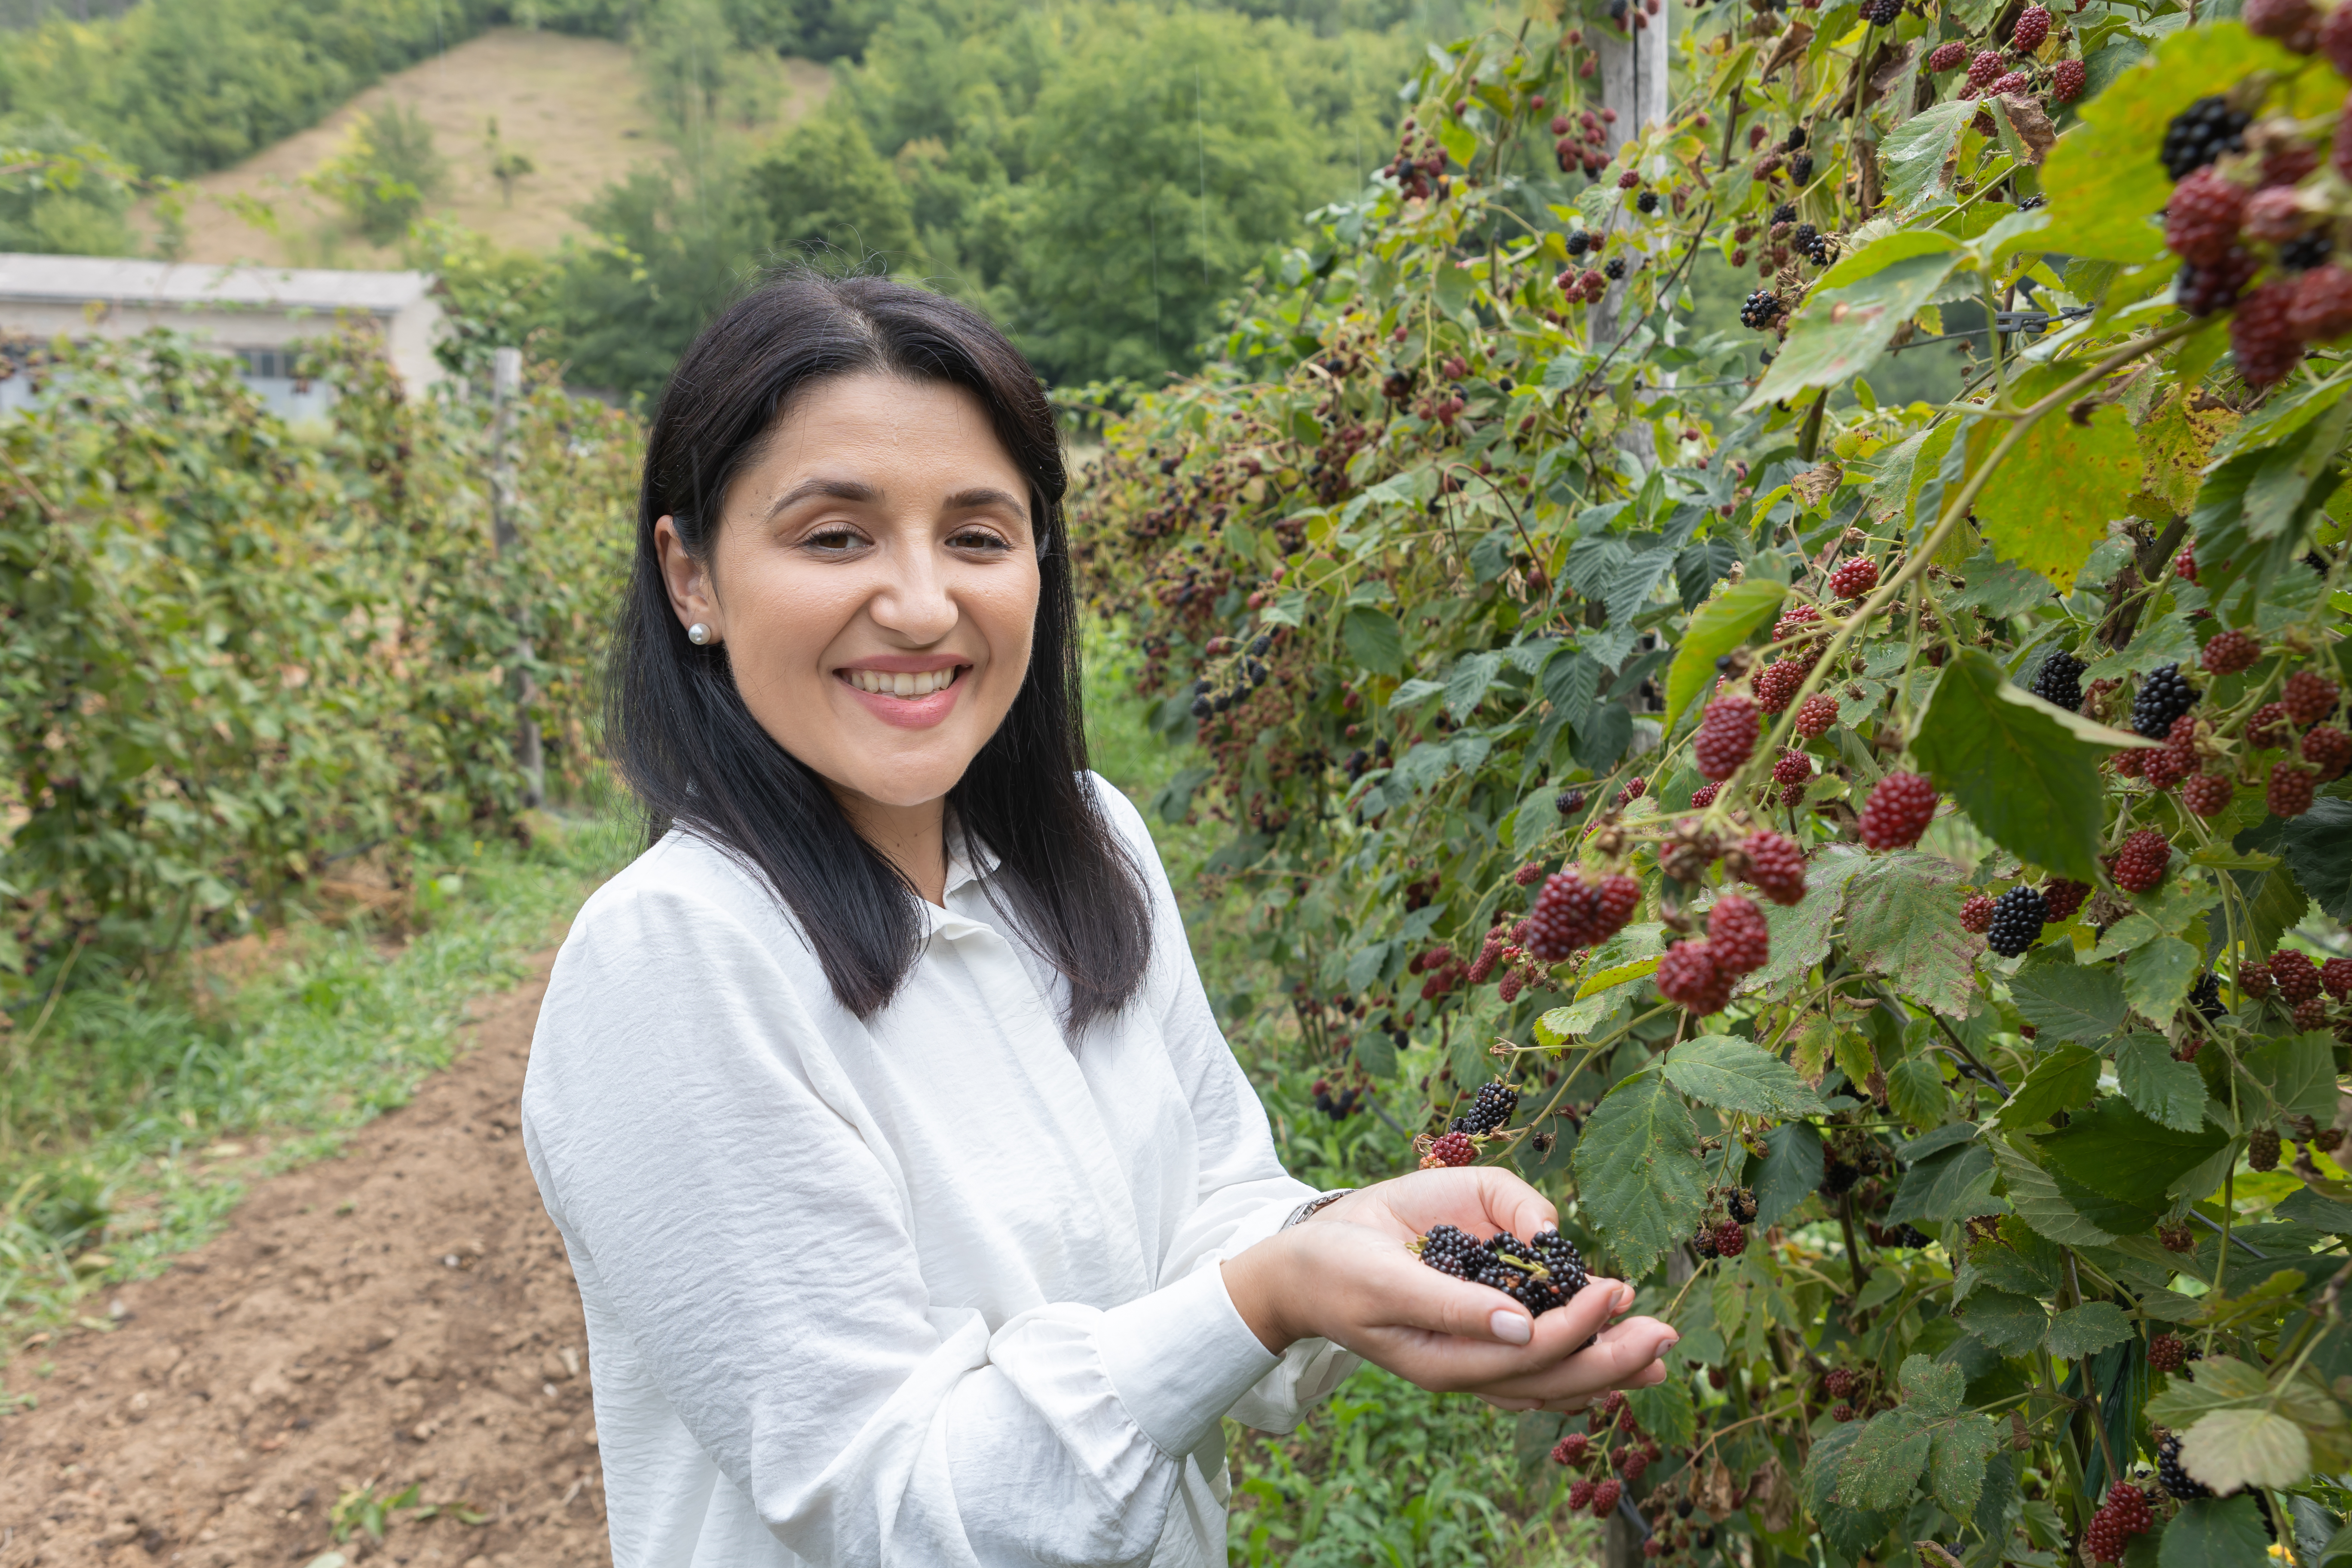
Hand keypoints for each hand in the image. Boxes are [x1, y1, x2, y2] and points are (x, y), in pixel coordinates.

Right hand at [1221, 1168, 1677, 1410]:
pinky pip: (1533, 1368)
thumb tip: (1523, 1325)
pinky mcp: (1471, 1334)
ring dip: (1606, 1365)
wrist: (1300, 1267)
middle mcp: (1466, 1366)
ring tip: (1656, 1348)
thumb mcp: (1385, 1278)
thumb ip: (1451, 1303)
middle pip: (1552, 1380)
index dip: (1577, 1326)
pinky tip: (1608, 1353)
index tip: (1613, 1289)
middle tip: (1664, 1331)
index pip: (1529, 1354)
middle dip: (1612, 1357)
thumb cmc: (1339, 1265)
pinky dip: (1575, 1363)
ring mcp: (1471, 1357)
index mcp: (1444, 1360)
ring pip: (1550, 1381)